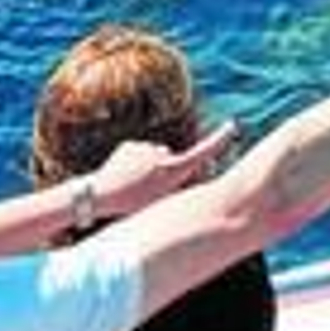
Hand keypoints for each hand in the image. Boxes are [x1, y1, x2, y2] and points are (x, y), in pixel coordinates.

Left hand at [92, 121, 239, 219]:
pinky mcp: (130, 145)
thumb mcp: (161, 201)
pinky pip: (138, 153)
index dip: (220, 139)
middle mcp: (162, 155)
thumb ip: (178, 185)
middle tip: (146, 190)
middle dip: (166, 170)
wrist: (98, 194)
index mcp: (173, 170)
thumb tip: (190, 170)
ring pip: (154, 156)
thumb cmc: (132, 204)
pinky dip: (133, 163)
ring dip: (147, 168)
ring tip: (131, 186)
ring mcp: (146, 148)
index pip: (203, 152)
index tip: (231, 126)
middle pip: (172, 159)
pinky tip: (122, 176)